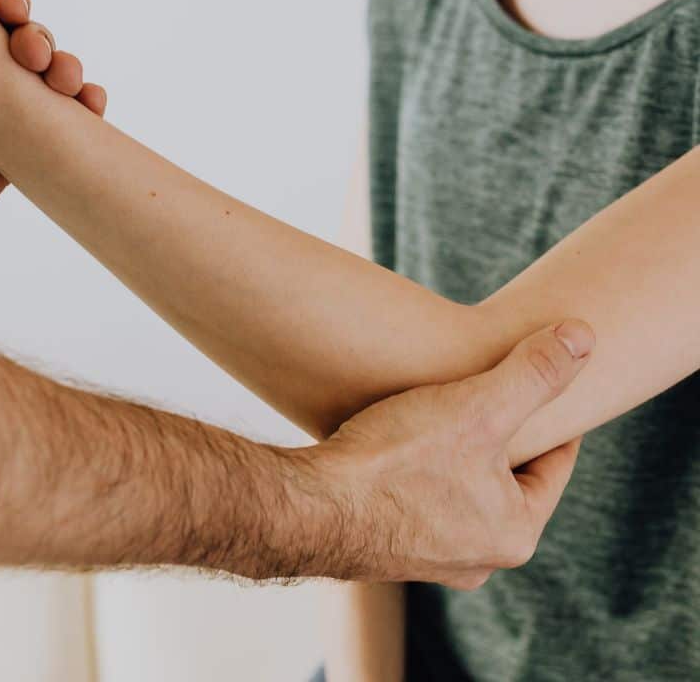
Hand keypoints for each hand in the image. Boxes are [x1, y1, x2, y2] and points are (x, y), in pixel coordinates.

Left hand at [0, 0, 106, 276]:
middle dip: (36, 34)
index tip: (6, 0)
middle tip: (31, 50)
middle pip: (17, 38)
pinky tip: (92, 103)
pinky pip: (53, 130)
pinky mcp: (3, 161)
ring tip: (65, 77)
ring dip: (65, 66)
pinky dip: (82, 112)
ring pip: (43, 80)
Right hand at [291, 319, 592, 585]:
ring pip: (460, 491)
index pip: (553, 464)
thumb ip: (533, 372)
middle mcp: (477, 558)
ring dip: (456, 453)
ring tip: (442, 411)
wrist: (309, 505)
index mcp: (514, 533)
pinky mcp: (384, 546)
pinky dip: (418, 470)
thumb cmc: (395, 461)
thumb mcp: (476, 407)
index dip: (552, 415)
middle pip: (506, 480)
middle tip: (488, 389)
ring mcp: (428, 557)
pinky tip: (397, 440)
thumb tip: (586, 338)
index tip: (545, 378)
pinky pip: (419, 499)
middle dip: (500, 436)